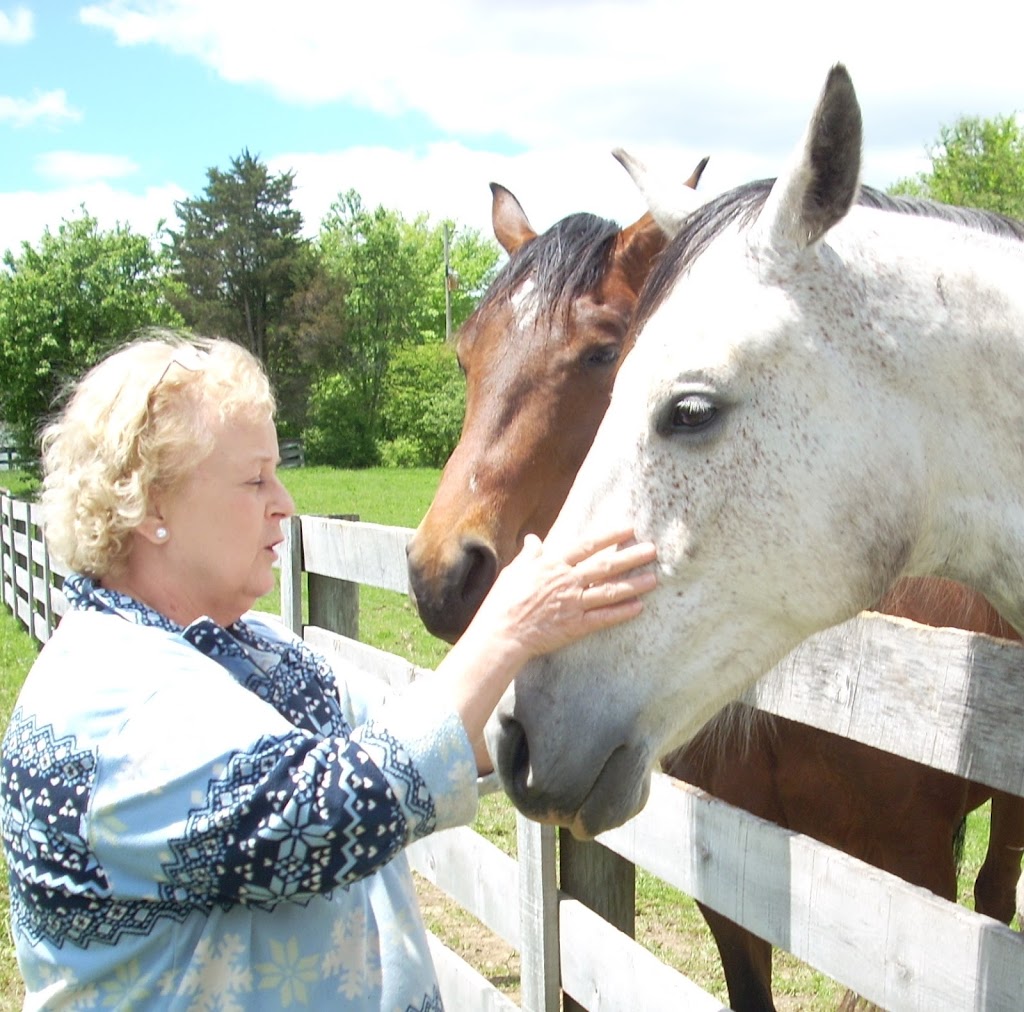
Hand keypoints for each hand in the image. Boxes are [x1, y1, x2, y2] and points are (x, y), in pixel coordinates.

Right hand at [468, 525, 657, 661]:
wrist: (503, 632)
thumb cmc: (504, 600)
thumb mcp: (515, 570)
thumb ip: (529, 554)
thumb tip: (533, 539)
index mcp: (553, 564)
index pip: (587, 545)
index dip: (610, 536)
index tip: (629, 529)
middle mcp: (567, 581)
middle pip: (606, 566)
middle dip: (631, 557)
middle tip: (652, 550)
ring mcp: (573, 604)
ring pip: (610, 592)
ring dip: (634, 584)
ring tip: (653, 579)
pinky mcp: (576, 626)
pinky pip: (604, 618)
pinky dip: (622, 613)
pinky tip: (639, 607)